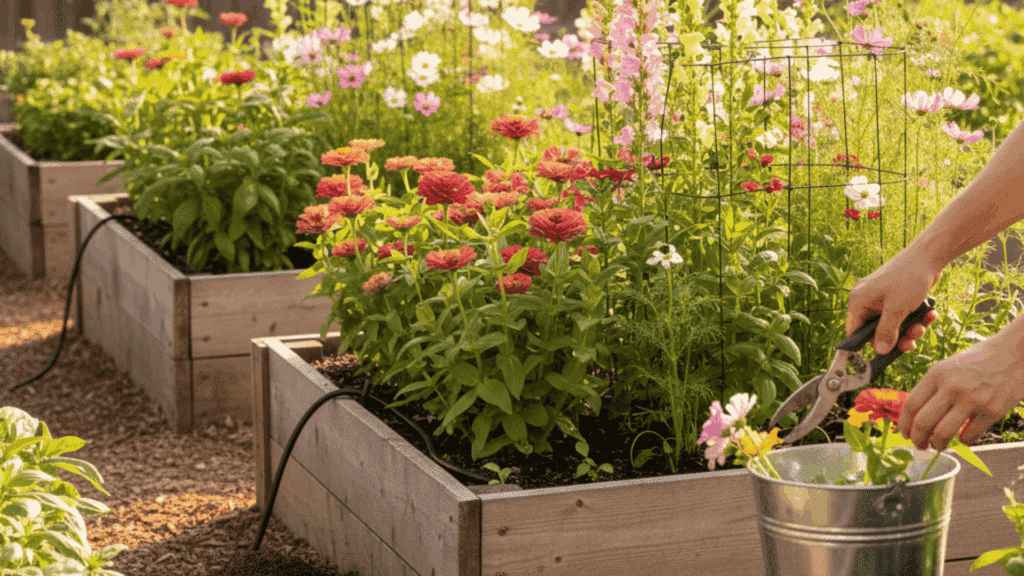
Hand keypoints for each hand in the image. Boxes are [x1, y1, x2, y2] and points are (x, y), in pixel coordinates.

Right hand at [847, 247, 942, 353]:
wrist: (929, 256)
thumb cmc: (909, 278)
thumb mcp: (897, 309)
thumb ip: (887, 332)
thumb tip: (880, 351)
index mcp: (859, 301)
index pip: (854, 330)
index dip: (867, 344)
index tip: (883, 354)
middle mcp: (867, 299)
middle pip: (876, 330)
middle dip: (896, 337)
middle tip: (911, 341)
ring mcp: (882, 298)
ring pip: (892, 324)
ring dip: (909, 329)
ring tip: (922, 326)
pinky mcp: (895, 296)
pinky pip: (902, 315)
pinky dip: (915, 318)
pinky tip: (928, 315)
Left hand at [898, 337, 1023, 449]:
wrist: (1014, 354)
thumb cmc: (977, 362)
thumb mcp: (948, 367)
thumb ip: (932, 389)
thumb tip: (915, 417)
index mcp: (936, 374)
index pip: (911, 405)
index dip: (904, 424)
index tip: (904, 434)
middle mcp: (952, 387)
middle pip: (923, 422)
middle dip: (917, 439)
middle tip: (919, 445)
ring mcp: (973, 399)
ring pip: (943, 432)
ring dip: (937, 444)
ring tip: (938, 445)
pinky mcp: (992, 410)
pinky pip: (970, 435)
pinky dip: (963, 441)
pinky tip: (962, 439)